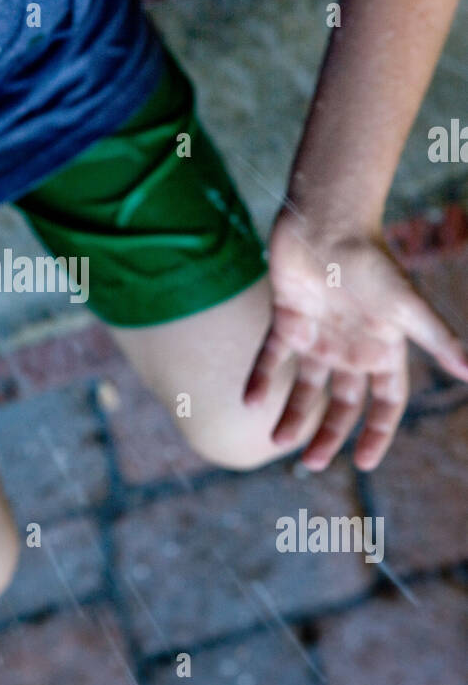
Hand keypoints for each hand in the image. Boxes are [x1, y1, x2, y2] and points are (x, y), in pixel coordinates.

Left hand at [244, 210, 467, 469]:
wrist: (327, 220)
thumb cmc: (372, 260)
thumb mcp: (407, 306)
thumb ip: (436, 339)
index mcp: (382, 349)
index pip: (385, 403)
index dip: (376, 433)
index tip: (362, 463)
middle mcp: (350, 348)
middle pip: (342, 404)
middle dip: (329, 434)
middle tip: (310, 464)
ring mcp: (318, 335)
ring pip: (305, 387)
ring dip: (292, 414)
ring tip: (276, 442)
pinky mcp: (286, 319)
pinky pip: (270, 357)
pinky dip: (260, 379)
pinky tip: (248, 402)